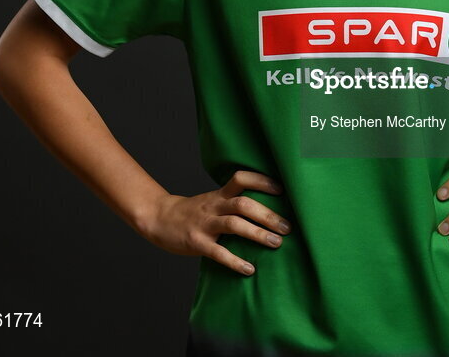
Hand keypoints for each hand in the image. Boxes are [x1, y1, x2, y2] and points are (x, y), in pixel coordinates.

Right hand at [139, 170, 290, 275]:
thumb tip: (268, 211)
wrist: (160, 218)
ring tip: (276, 243)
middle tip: (288, 227)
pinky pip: (218, 252)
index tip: (281, 189)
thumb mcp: (212, 201)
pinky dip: (235, 261)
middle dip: (267, 214)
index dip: (261, 181)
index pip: (241, 178)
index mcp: (219, 194)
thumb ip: (233, 203)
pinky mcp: (196, 243)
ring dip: (257, 234)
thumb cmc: (194, 212)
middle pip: (243, 204)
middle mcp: (214, 206)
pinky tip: (249, 269)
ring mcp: (205, 224)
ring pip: (234, 225)